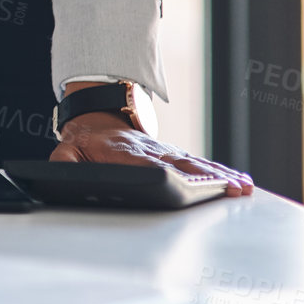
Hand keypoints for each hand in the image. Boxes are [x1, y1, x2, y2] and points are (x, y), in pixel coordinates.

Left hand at [49, 111, 254, 195]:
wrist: (97, 115)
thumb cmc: (84, 141)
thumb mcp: (68, 149)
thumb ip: (64, 160)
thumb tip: (60, 167)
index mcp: (123, 152)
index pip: (146, 165)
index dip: (165, 173)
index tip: (183, 182)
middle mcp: (149, 151)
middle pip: (179, 165)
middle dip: (205, 177)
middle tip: (231, 188)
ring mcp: (164, 152)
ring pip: (194, 164)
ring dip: (219, 176)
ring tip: (242, 186)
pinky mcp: (174, 155)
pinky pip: (199, 164)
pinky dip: (221, 172)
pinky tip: (240, 181)